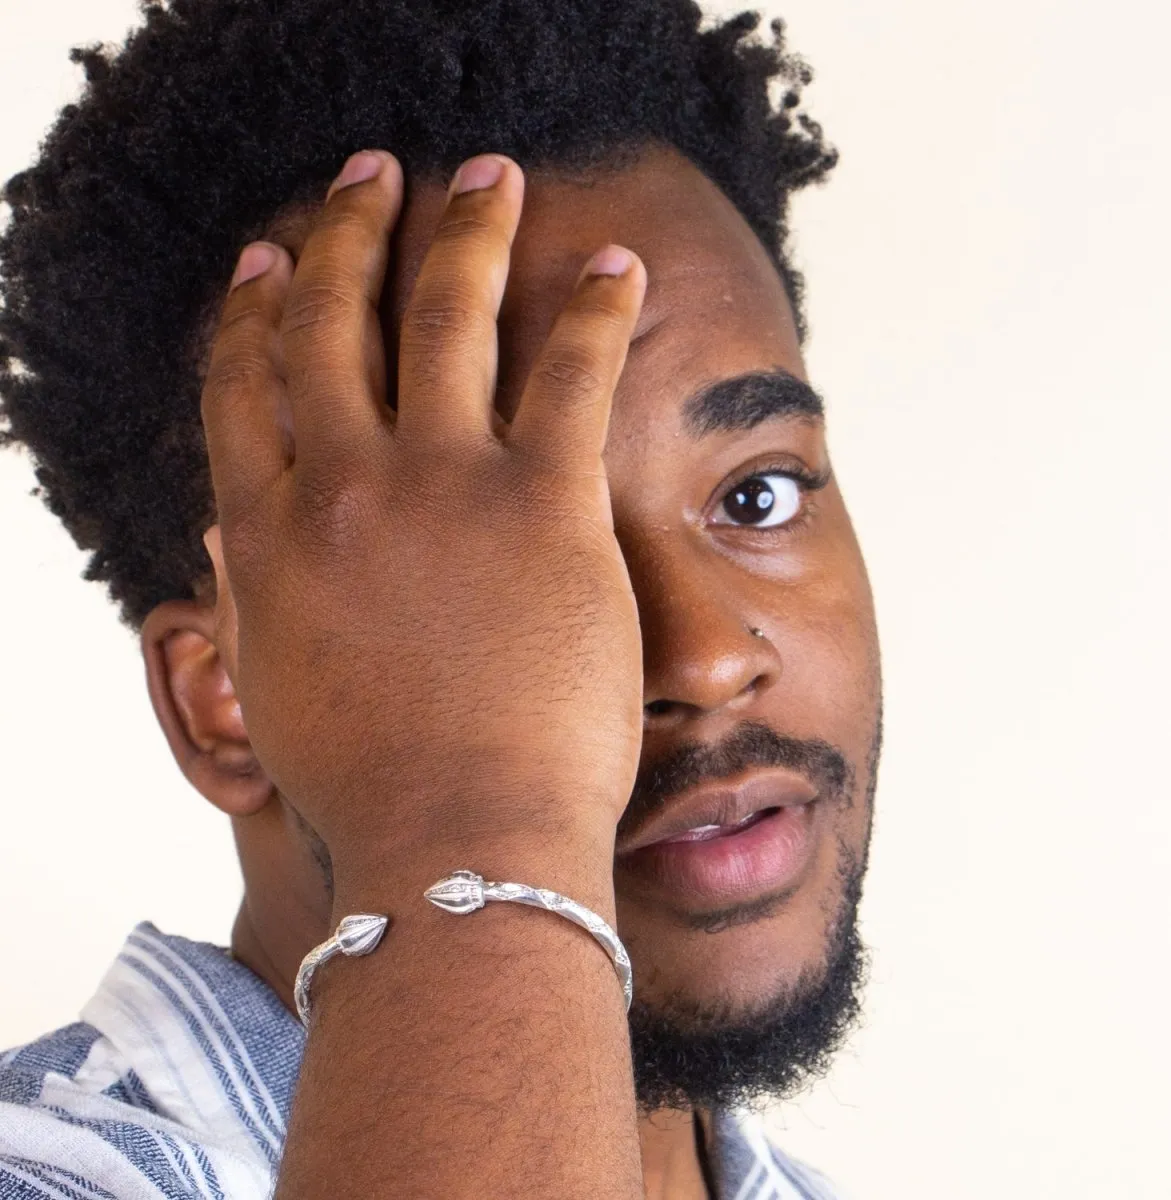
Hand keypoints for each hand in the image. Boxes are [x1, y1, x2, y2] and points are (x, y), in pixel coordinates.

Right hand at [200, 151, 646, 883]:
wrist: (457, 843)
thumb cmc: (371, 792)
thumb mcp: (278, 691)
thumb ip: (254, 600)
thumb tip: (226, 542)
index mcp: (269, 538)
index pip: (246, 388)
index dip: (255, 312)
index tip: (268, 262)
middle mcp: (343, 488)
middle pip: (335, 322)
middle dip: (349, 232)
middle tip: (374, 176)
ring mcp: (445, 487)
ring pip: (447, 316)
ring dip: (468, 229)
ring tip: (491, 175)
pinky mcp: (547, 504)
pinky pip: (574, 372)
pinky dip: (599, 309)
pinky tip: (620, 264)